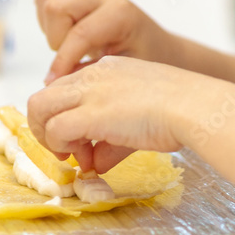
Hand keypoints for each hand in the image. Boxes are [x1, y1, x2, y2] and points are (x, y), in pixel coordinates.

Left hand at [26, 56, 213, 172]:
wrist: (194, 105)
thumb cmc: (181, 109)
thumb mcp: (141, 115)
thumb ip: (112, 139)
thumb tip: (94, 165)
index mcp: (107, 69)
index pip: (65, 88)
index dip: (66, 116)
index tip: (83, 139)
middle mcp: (93, 75)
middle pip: (44, 95)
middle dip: (47, 127)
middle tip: (69, 150)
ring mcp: (90, 92)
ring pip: (39, 107)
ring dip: (49, 137)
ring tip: (74, 154)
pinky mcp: (91, 113)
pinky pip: (55, 130)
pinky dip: (62, 147)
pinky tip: (85, 157)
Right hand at [35, 0, 176, 83]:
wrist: (155, 46)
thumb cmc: (143, 60)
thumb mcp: (125, 72)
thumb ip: (92, 73)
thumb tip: (55, 83)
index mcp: (120, 14)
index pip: (79, 32)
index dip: (62, 61)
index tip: (54, 83)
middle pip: (56, 6)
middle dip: (56, 39)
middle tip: (71, 59)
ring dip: (49, 24)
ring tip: (65, 44)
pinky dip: (46, 10)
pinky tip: (61, 32)